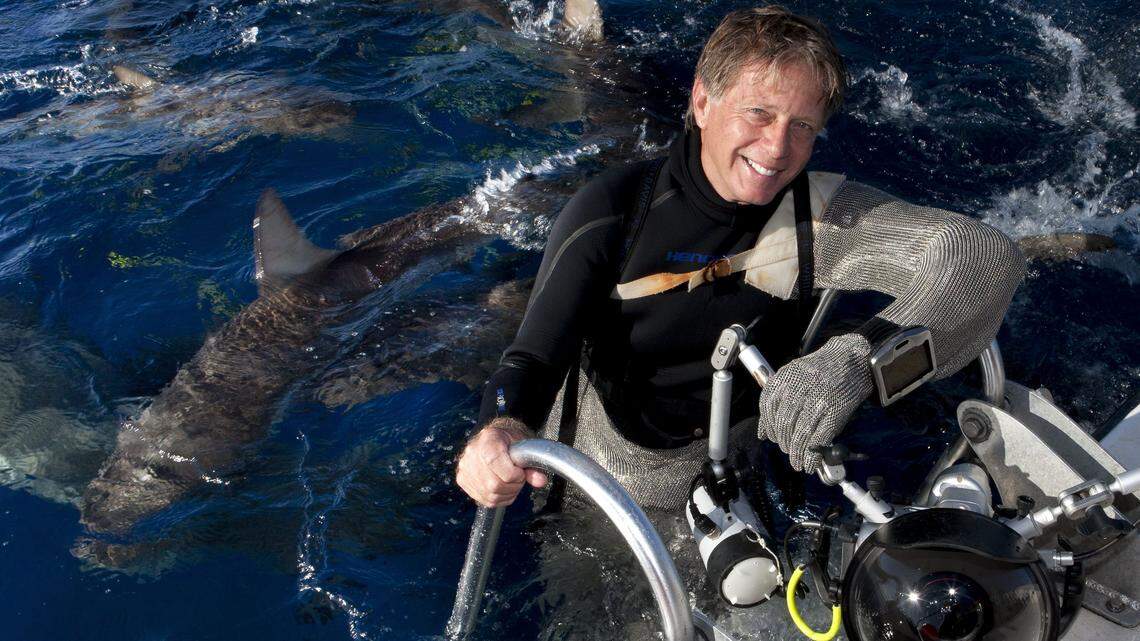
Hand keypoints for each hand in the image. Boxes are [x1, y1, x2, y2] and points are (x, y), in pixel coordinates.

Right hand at [456, 418, 548, 506]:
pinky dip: (499, 499)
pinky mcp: (463, 480)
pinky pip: (485, 500)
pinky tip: (503, 488)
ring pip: (490, 495)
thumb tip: (541, 481)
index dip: (512, 474)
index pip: (494, 462)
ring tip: (511, 482)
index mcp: (488, 439)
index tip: (520, 472)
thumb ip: (533, 464)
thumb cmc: (511, 442)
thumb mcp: (525, 447)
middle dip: (513, 486)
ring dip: (507, 494)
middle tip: (518, 478)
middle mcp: (472, 452)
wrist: (493, 440)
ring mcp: (465, 467)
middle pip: (493, 484)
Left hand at [757, 334, 873, 472]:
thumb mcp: (795, 375)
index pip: (768, 407)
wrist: (851, 358)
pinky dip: (812, 454)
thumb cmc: (822, 369)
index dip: (768, 427)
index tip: (770, 437)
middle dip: (783, 443)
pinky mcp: (834, 411)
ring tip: (797, 462)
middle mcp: (799, 389)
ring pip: (800, 434)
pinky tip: (810, 461)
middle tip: (787, 451)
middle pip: (784, 424)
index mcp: (786, 378)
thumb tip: (764, 431)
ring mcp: (817, 401)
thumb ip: (778, 398)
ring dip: (797, 453)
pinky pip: (818, 438)